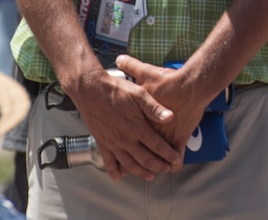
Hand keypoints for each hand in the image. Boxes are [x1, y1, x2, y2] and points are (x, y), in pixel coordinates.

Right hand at [63, 66, 180, 180]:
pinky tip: (119, 177)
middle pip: (145, 159)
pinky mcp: (101, 142)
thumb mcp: (139, 94)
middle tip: (167, 169)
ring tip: (150, 176)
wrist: (90, 90)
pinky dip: (114, 171)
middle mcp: (125, 139)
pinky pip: (108, 162)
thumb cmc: (116, 90)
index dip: (168, 154)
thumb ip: (155, 108)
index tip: (177, 160)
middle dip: (158, 166)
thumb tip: (171, 117)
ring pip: (129, 164)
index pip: (157, 146)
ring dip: (140, 172)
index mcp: (137, 127)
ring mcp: (112, 143)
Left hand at [116, 55, 216, 168]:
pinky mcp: (180, 136)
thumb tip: (121, 59)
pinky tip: (177, 164)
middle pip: (142, 153)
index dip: (126, 148)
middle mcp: (149, 131)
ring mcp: (166, 135)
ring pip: (158, 156)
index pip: (129, 139)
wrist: (192, 85)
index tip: (125, 154)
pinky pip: (177, 153)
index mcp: (139, 120)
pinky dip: (177, 160)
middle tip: (142, 167)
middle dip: (142, 162)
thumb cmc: (170, 81)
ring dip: (158, 162)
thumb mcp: (147, 73)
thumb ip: (133, 67)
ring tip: (158, 167)